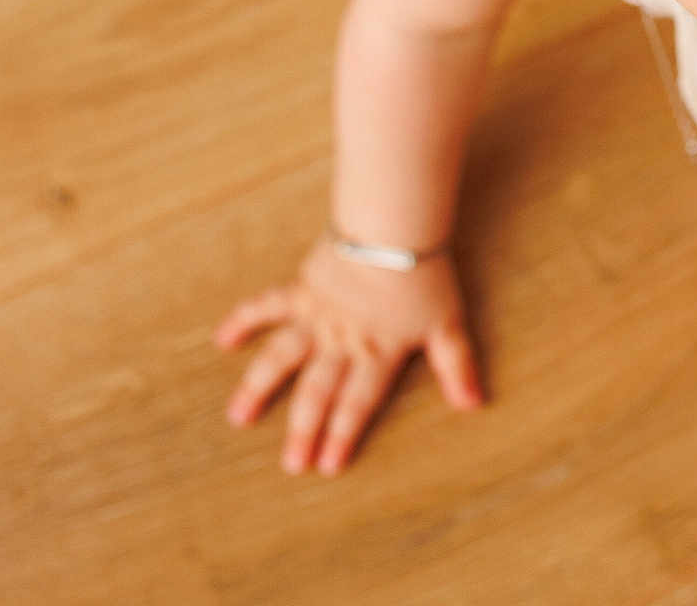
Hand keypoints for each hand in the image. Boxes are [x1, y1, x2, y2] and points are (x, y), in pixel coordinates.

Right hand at [214, 233, 484, 474]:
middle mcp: (342, 342)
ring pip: (282, 359)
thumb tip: (474, 405)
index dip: (342, 436)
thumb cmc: (426, 275)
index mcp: (377, 353)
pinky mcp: (303, 289)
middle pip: (318, 393)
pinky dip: (244, 320)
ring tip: (238, 417)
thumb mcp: (449, 323)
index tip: (327, 467)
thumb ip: (457, 366)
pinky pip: (267, 306)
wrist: (393, 228)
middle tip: (290, 464)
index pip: (356, 404)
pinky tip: (222, 339)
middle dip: (303, 431)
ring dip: (259, 388)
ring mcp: (317, 316)